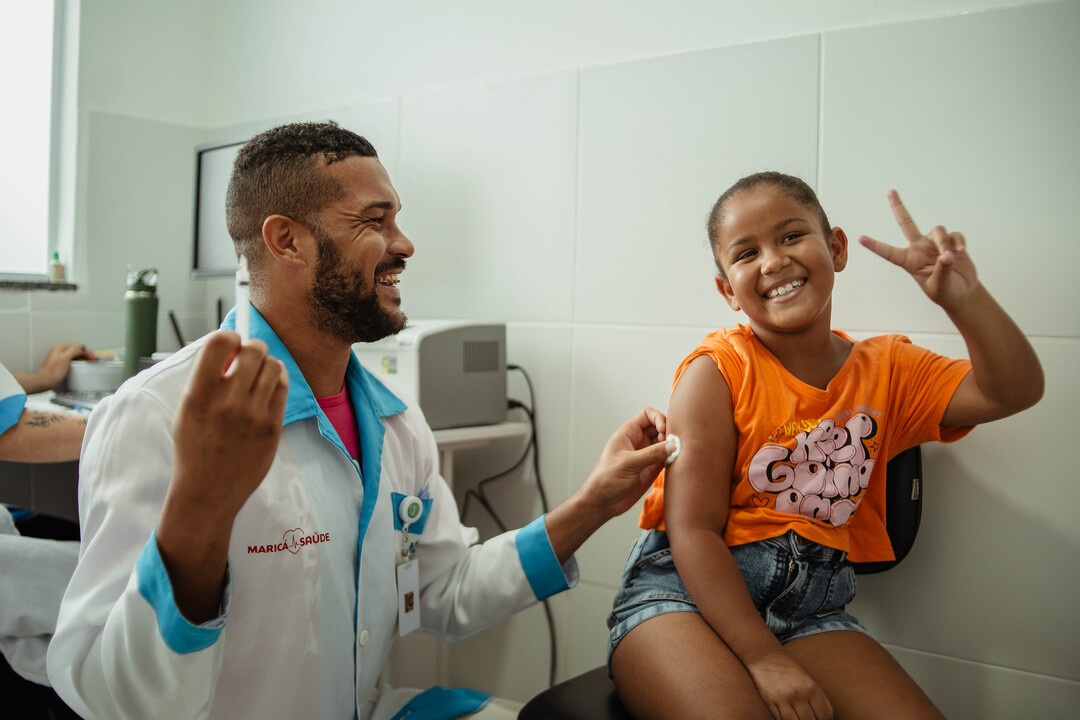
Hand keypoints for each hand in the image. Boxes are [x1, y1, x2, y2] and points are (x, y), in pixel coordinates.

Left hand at [17, 342, 96, 393]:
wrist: (45, 381)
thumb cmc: (54, 372)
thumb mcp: (65, 358)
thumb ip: (74, 350)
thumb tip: (82, 348)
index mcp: (60, 347)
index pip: (78, 346)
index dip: (87, 351)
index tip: (93, 358)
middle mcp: (59, 349)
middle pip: (76, 348)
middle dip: (86, 353)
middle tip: (93, 358)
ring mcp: (59, 356)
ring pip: (74, 353)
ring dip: (82, 356)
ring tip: (89, 360)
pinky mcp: (60, 362)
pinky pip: (72, 358)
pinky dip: (78, 359)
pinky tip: (80, 363)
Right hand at [167, 331, 288, 521]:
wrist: (207, 492)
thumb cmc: (195, 446)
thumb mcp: (187, 408)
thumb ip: (206, 377)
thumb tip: (230, 343)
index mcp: (198, 394)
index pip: (220, 342)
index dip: (230, 337)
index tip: (231, 344)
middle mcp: (227, 403)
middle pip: (254, 350)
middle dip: (253, 348)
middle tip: (248, 358)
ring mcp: (253, 416)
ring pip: (273, 367)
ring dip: (267, 365)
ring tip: (257, 377)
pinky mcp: (272, 428)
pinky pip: (283, 388)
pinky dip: (278, 381)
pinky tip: (268, 387)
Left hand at [579, 407, 671, 519]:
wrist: (602, 503)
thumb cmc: (605, 479)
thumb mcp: (628, 463)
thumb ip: (651, 454)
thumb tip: (672, 445)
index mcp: (628, 434)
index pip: (647, 415)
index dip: (658, 418)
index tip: (664, 430)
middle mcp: (638, 442)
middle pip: (659, 428)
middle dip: (668, 432)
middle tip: (673, 443)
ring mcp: (646, 455)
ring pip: (664, 443)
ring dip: (672, 446)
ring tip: (676, 453)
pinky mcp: (651, 469)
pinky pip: (666, 459)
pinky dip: (673, 459)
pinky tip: (675, 463)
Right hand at [747, 650, 833, 719]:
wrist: (765, 656)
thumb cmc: (789, 669)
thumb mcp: (807, 680)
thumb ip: (816, 698)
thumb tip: (824, 718)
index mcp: (811, 687)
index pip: (825, 714)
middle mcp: (798, 693)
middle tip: (808, 718)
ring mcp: (783, 698)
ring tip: (797, 718)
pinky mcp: (769, 701)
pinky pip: (780, 719)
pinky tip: (787, 717)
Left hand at [858, 190, 979, 311]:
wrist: (963, 292)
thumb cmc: (947, 292)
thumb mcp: (941, 285)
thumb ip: (943, 269)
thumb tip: (947, 255)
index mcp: (909, 261)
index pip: (889, 252)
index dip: (875, 245)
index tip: (859, 238)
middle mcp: (919, 248)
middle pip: (906, 223)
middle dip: (899, 207)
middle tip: (890, 191)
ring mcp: (934, 243)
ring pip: (938, 230)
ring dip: (945, 242)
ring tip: (951, 257)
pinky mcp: (950, 241)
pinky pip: (954, 235)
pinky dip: (958, 242)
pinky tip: (961, 252)